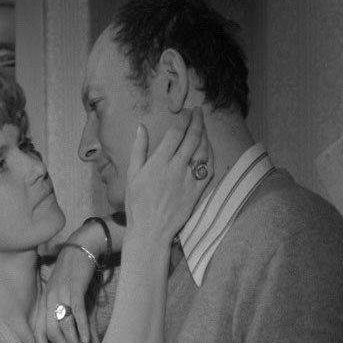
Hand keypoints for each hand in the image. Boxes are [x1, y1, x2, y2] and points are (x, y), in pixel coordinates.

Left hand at [33, 233, 98, 342]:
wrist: (82, 248)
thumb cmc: (74, 275)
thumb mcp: (65, 295)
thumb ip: (67, 316)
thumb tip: (75, 339)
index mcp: (43, 303)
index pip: (38, 333)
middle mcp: (48, 299)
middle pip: (51, 333)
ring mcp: (60, 293)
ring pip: (64, 326)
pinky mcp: (74, 288)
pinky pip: (76, 312)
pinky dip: (82, 327)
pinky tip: (88, 340)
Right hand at [126, 107, 212, 242]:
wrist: (150, 230)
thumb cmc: (136, 203)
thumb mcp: (132, 175)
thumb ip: (138, 149)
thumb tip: (141, 127)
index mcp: (159, 162)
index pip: (176, 133)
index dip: (184, 119)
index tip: (187, 111)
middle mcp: (176, 168)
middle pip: (193, 138)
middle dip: (198, 121)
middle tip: (200, 112)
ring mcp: (189, 180)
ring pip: (203, 152)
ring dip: (205, 136)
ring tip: (204, 127)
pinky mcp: (197, 191)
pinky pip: (208, 169)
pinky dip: (210, 156)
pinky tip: (208, 149)